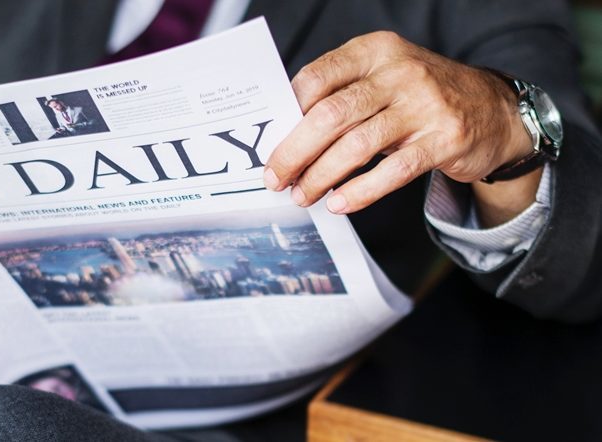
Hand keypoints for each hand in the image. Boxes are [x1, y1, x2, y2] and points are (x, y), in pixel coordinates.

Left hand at [264, 31, 533, 215]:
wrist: (493, 110)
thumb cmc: (420, 97)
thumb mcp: (382, 78)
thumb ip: (341, 96)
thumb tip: (285, 135)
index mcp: (374, 51)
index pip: (316, 77)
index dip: (286, 114)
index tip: (268, 144)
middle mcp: (398, 72)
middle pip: (330, 115)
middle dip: (295, 152)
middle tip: (276, 179)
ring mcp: (424, 105)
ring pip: (357, 145)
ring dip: (321, 176)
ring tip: (303, 196)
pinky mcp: (443, 140)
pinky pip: (393, 171)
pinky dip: (360, 191)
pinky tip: (339, 204)